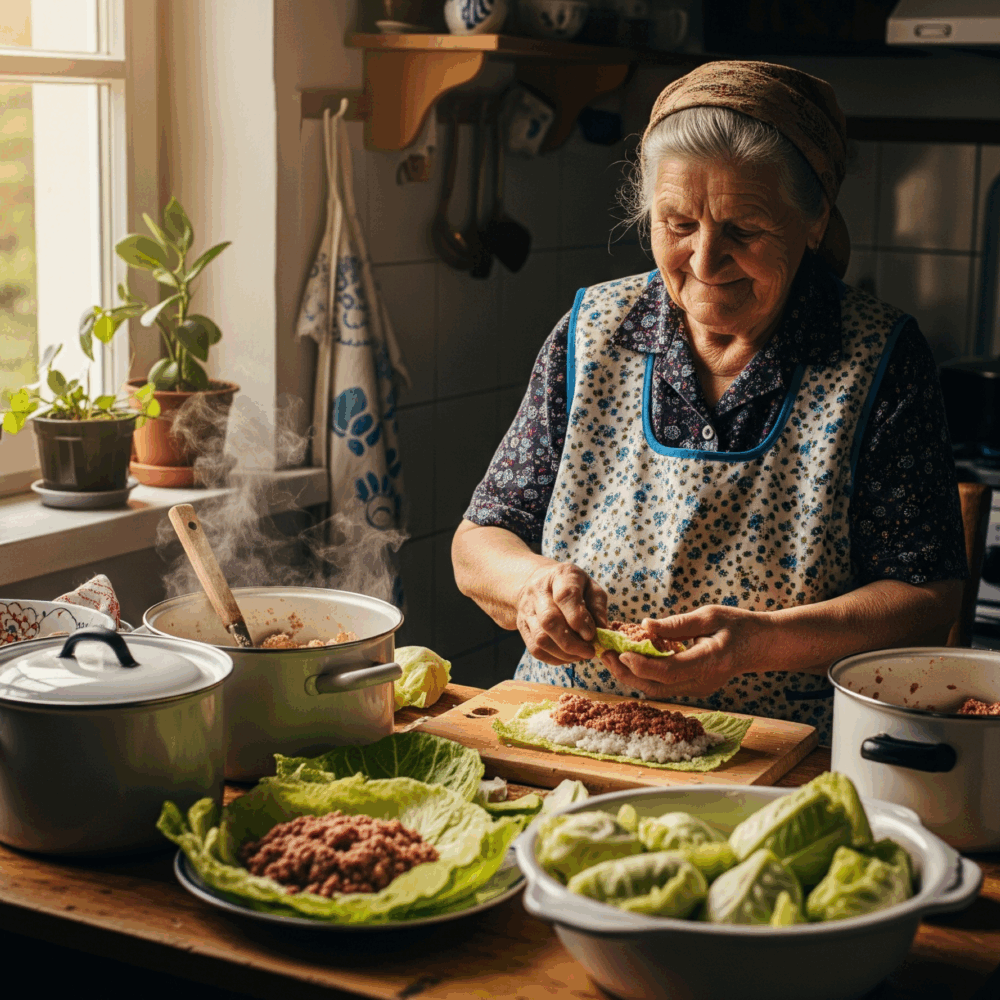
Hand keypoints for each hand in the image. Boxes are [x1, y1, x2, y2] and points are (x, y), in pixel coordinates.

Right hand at [516, 561, 607, 664]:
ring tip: (580, 655)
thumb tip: (601, 630)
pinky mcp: (522, 626)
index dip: (578, 618)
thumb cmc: (572, 586)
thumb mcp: (590, 587)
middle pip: (550, 621)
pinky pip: (534, 648)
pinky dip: (553, 658)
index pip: (565, 596)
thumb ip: (597, 607)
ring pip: (540, 638)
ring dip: (563, 653)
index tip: (591, 635)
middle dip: (571, 643)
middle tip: (589, 652)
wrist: (538, 582)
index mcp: (560, 576)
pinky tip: (567, 657)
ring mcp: (527, 609)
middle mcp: (539, 591)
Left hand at [602, 605, 774, 698]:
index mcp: (709, 662)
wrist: (761, 646)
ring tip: (610, 655)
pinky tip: (629, 658)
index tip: (622, 651)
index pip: (669, 671)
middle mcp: (701, 682)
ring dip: (630, 675)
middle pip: (657, 686)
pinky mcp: (692, 686)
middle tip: (605, 653)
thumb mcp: (710, 615)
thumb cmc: (738, 626)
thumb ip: (677, 623)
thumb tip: (645, 626)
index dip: (643, 664)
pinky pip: (662, 685)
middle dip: (627, 672)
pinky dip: (643, 673)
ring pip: (656, 689)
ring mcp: (697, 688)